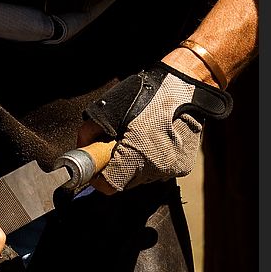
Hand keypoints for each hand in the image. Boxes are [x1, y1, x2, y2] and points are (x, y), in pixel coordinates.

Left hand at [81, 63, 231, 191]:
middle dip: (118, 167)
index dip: (99, 178)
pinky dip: (153, 161)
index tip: (97, 169)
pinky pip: (159, 171)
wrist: (187, 85)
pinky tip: (156, 141)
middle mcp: (155, 167)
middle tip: (119, 147)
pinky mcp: (182, 168)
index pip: (109, 185)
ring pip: (143, 177)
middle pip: (126, 182)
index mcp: (136, 155)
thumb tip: (83, 148)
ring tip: (140, 140)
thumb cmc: (149, 93)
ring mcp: (171, 169)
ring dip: (137, 165)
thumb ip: (90, 132)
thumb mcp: (110, 109)